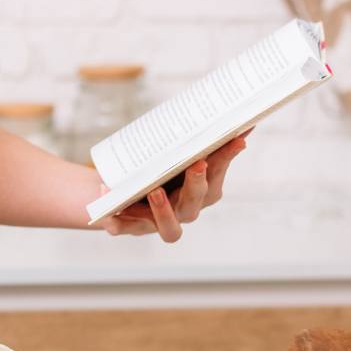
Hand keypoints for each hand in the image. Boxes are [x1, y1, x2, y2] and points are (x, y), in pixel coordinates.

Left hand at [96, 131, 249, 241]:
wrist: (124, 194)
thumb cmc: (161, 173)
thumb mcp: (180, 156)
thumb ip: (205, 143)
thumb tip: (243, 122)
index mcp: (200, 193)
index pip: (216, 176)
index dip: (225, 159)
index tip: (235, 140)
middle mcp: (184, 211)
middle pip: (195, 202)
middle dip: (197, 183)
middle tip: (197, 164)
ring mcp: (157, 223)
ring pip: (168, 227)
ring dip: (163, 210)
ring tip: (154, 190)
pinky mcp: (131, 227)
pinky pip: (123, 227)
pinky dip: (116, 220)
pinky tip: (106, 201)